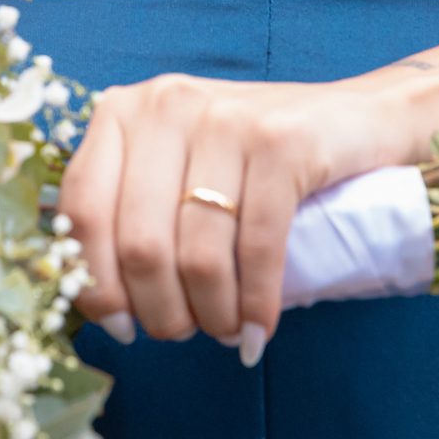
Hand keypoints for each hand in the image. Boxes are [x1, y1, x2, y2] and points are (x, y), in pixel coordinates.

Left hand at [58, 72, 418, 365]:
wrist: (355, 119)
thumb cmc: (250, 161)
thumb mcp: (176, 169)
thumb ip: (130, 213)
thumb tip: (98, 305)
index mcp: (122, 113)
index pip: (83, 212)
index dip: (95, 285)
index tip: (120, 326)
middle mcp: (165, 105)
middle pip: (139, 243)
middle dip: (160, 312)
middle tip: (183, 332)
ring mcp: (224, 118)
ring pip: (197, 253)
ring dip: (212, 314)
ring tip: (225, 330)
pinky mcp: (281, 142)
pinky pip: (257, 246)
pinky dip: (256, 303)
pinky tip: (257, 329)